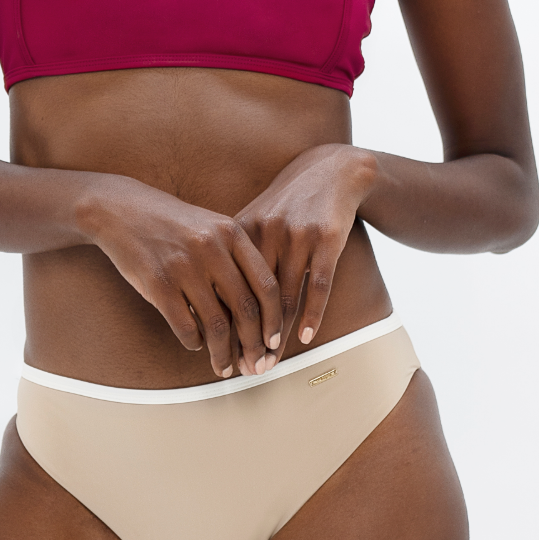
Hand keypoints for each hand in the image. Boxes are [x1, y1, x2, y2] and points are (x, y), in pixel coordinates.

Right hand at [82, 175, 283, 377]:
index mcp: (231, 232)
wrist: (121, 209)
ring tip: (226, 367)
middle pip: (246, 309)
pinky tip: (196, 344)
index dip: (275, 319)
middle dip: (255, 345)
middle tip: (256, 365)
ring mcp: (185, 266)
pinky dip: (195, 343)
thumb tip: (258, 311)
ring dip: (225, 354)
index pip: (266, 284)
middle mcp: (212, 248)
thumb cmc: (170, 222)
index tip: (275, 341)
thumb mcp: (210, 226)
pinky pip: (186, 328)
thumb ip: (235, 258)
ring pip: (218, 325)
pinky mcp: (159, 284)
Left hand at [234, 143, 376, 370]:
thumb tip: (208, 298)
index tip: (217, 352)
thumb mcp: (255, 219)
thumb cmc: (288, 203)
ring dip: (276, 334)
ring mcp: (297, 235)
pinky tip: (304, 338)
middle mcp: (266, 232)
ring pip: (283, 295)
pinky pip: (318, 284)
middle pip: (252, 296)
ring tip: (270, 362)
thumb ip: (234, 254)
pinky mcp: (326, 239)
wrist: (330, 170)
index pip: (226, 285)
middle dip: (248, 337)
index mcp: (241, 230)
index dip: (222, 322)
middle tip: (245, 368)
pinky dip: (312, 314)